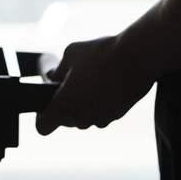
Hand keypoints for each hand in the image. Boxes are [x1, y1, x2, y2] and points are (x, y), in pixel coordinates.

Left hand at [35, 34, 153, 134]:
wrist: (137, 57)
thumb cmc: (101, 53)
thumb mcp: (71, 53)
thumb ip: (57, 70)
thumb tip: (52, 77)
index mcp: (65, 105)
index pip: (43, 127)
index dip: (43, 116)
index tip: (48, 103)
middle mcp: (82, 117)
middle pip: (66, 120)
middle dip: (66, 103)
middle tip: (74, 80)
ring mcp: (101, 118)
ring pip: (85, 116)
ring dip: (85, 103)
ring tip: (93, 77)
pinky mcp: (118, 115)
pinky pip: (102, 112)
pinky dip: (102, 102)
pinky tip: (107, 81)